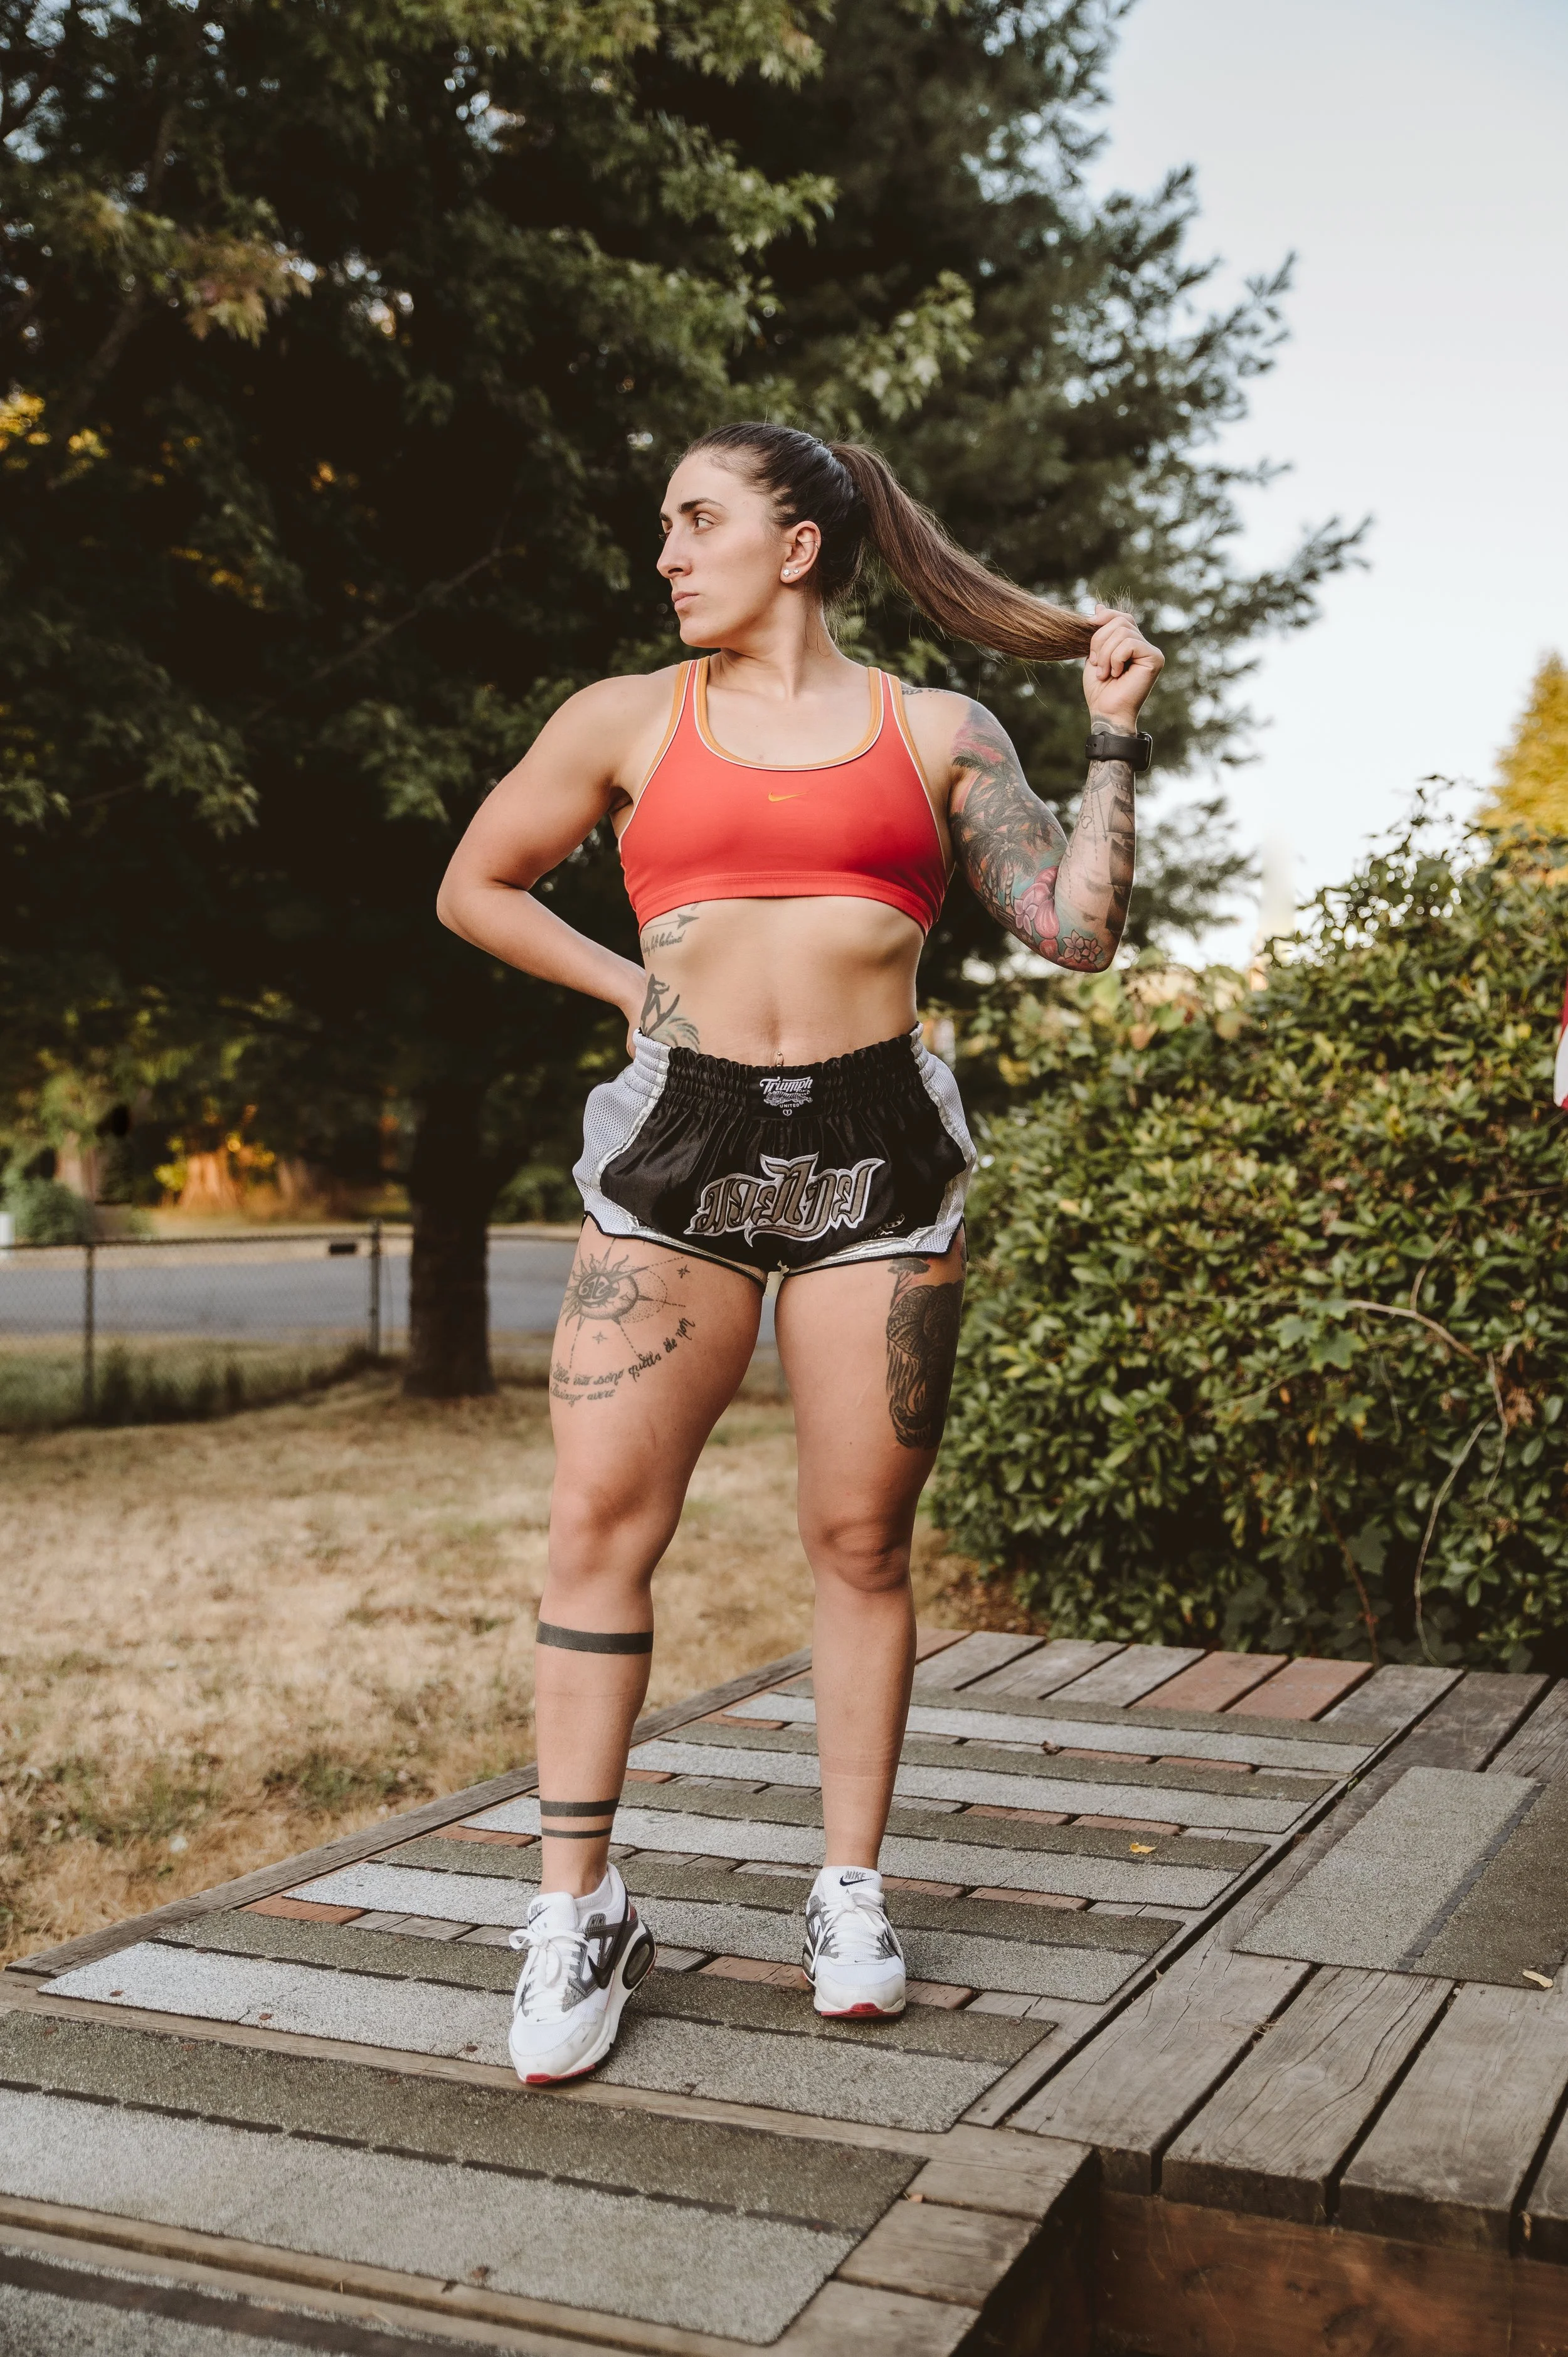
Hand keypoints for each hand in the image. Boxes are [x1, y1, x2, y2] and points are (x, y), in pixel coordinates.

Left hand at [1081, 603, 1162, 733]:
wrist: (1106, 711)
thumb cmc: (1100, 689)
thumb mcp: (1095, 655)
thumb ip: (1099, 632)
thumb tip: (1099, 606)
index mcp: (1131, 643)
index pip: (1121, 617)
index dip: (1104, 617)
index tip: (1088, 625)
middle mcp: (1144, 645)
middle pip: (1121, 621)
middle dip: (1100, 640)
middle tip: (1096, 664)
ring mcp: (1151, 651)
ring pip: (1123, 632)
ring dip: (1105, 653)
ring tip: (1104, 673)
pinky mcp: (1155, 658)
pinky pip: (1129, 643)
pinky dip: (1116, 658)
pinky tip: (1116, 674)